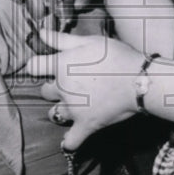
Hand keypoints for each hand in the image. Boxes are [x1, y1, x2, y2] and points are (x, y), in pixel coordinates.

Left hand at [24, 30, 146, 150]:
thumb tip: (40, 33)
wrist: (139, 79)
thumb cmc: (117, 56)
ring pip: (54, 113)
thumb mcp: (89, 41)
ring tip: (74, 104)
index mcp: (62, 65)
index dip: (38, 66)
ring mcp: (73, 109)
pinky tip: (72, 136)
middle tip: (71, 84)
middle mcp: (63, 88)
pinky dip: (69, 141)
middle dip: (54, 87)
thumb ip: (61, 39)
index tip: (45, 67)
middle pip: (44, 91)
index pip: (33, 67)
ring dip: (61, 110)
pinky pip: (70, 141)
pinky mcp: (86, 125)